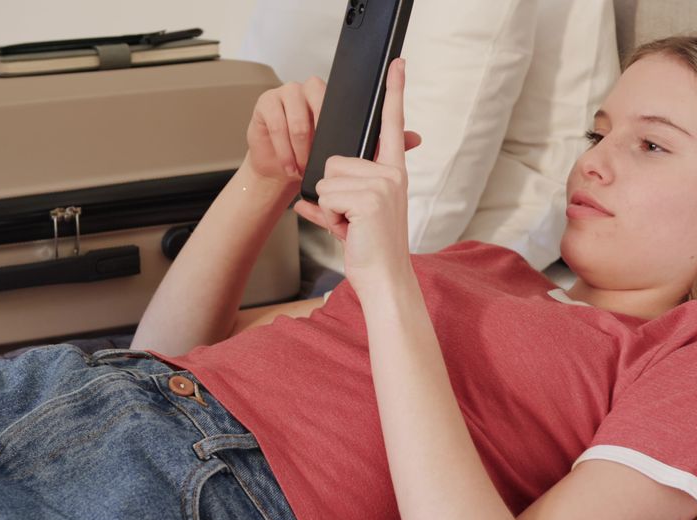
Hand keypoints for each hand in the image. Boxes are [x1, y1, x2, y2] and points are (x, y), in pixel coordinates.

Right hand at [245, 77, 326, 184]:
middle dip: (318, 143)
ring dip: (300, 151)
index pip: (336, 105)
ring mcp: (285, 92)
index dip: (335, 131)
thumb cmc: (300, 153)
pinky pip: (277, 127)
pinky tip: (287, 164)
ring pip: (298, 123)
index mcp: (325, 95)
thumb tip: (340, 148)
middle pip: (319, 109)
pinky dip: (284, 151)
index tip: (332, 153)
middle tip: (316, 164)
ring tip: (301, 168)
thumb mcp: (320, 146)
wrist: (274, 165)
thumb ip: (330, 139)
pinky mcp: (266, 102)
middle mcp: (306, 89)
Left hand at [292, 58, 421, 295]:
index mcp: (393, 172)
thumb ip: (329, 203)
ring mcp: (382, 184)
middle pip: (334, 160)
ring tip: (352, 225)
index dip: (394, 93)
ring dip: (330, 206)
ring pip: (327, 178)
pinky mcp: (370, 198)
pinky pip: (327, 194)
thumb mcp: (350, 219)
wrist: (384, 279)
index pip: (391, 126)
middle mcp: (392, 174)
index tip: (397, 64)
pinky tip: (351, 230)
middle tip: (352, 219)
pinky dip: (330, 216)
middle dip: (332, 192)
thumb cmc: (370, 251)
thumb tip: (299, 198)